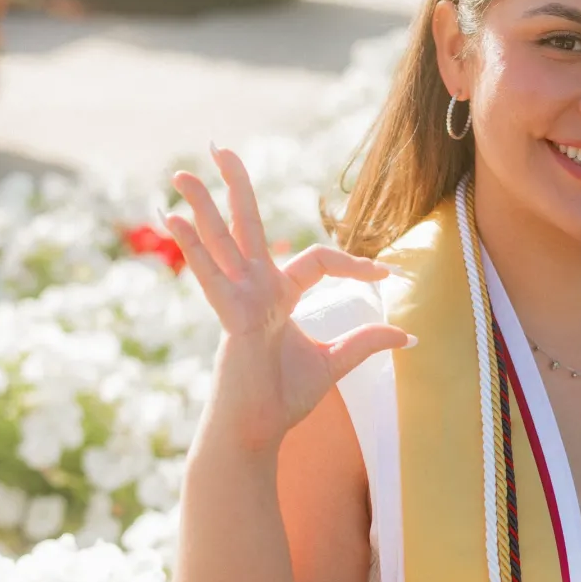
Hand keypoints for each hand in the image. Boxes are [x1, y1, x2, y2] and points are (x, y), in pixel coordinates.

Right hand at [166, 143, 411, 451]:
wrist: (256, 433)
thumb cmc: (284, 400)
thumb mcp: (334, 364)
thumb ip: (365, 342)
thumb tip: (407, 334)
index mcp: (278, 297)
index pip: (317, 261)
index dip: (352, 264)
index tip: (386, 277)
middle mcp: (254, 291)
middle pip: (246, 228)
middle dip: (236, 188)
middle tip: (221, 148)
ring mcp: (238, 301)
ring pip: (221, 243)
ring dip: (202, 206)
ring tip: (182, 172)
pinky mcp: (229, 318)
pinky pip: (210, 277)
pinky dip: (192, 248)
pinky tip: (173, 218)